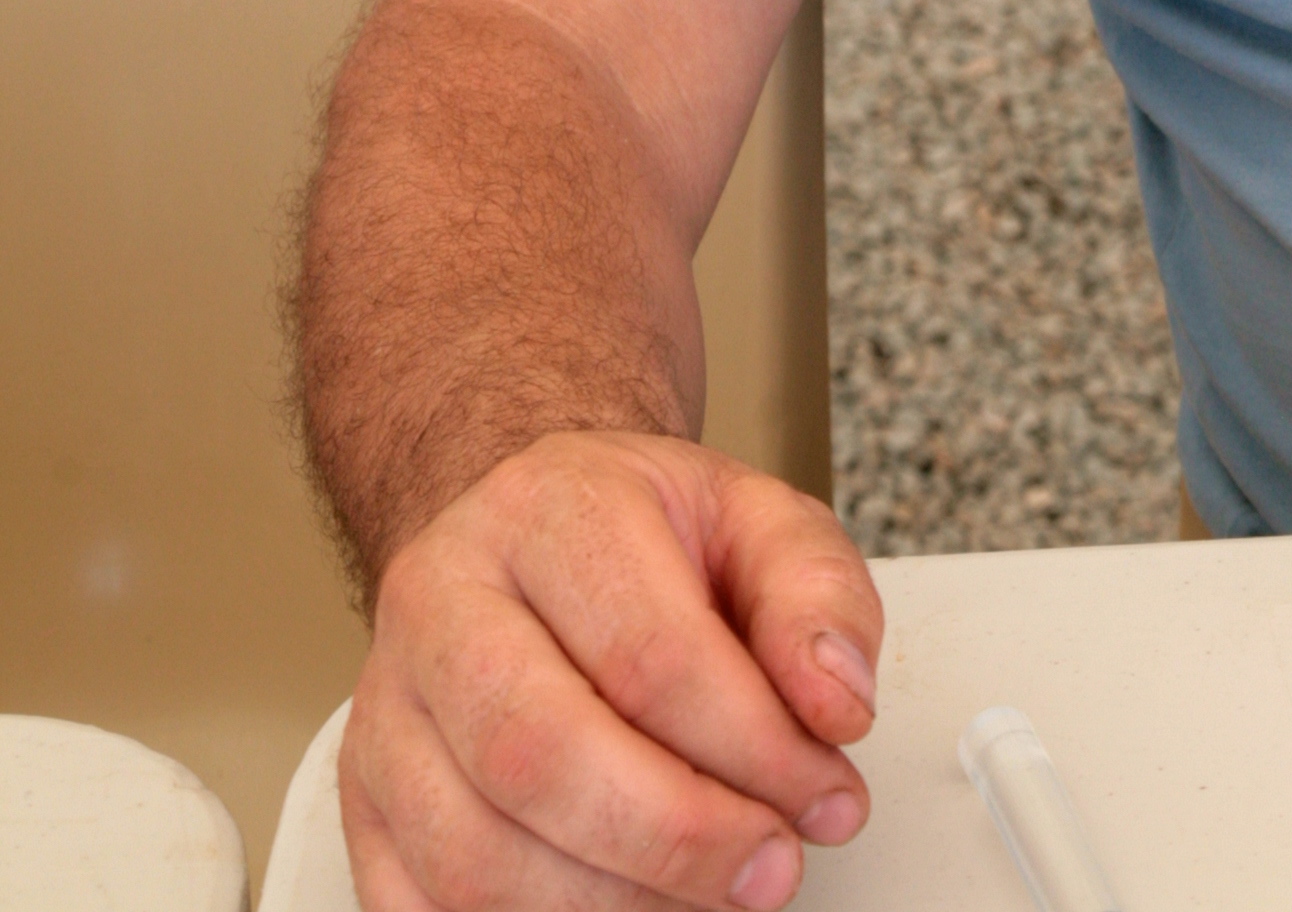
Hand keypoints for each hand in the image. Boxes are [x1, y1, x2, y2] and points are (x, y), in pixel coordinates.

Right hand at [338, 431, 882, 911]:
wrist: (527, 527)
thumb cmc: (639, 536)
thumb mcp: (756, 519)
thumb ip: (818, 599)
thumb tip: (836, 702)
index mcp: (545, 510)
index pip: (650, 652)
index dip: (755, 748)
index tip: (826, 796)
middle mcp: (441, 602)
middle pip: (542, 756)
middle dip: (678, 839)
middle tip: (770, 868)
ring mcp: (386, 710)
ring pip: (475, 856)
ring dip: (611, 906)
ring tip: (704, 895)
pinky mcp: (363, 804)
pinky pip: (422, 911)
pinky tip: (618, 909)